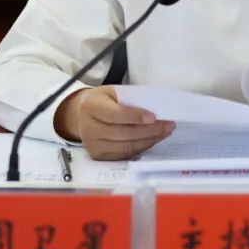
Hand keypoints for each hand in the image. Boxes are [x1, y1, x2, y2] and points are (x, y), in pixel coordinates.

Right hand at [54, 86, 174, 159]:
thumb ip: (130, 99)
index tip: (154, 117)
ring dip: (149, 140)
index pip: (115, 114)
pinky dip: (141, 147)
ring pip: (126, 146)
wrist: (81, 114)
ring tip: (165, 132)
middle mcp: (88, 128)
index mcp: (91, 106)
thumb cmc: (102, 100)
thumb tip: (157, 108)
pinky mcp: (97, 156)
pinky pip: (124, 154)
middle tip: (168, 125)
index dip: (135, 117)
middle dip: (149, 130)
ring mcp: (92, 145)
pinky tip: (153, 140)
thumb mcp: (112, 92)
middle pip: (124, 133)